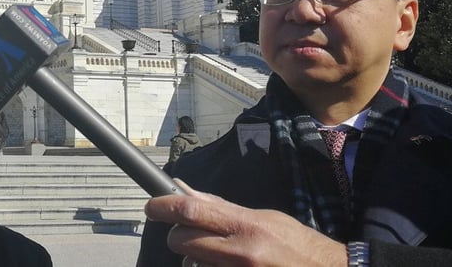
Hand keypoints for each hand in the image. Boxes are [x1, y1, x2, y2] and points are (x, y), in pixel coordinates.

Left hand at [143, 180, 347, 266]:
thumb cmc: (299, 246)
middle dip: (177, 236)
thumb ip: (224, 208)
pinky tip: (223, 266)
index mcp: (248, 225)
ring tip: (216, 255)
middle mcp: (242, 251)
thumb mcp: (265, 218)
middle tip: (187, 234)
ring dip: (193, 258)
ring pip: (192, 263)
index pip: (193, 209)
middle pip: (183, 240)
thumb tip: (185, 192)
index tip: (152, 206)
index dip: (164, 206)